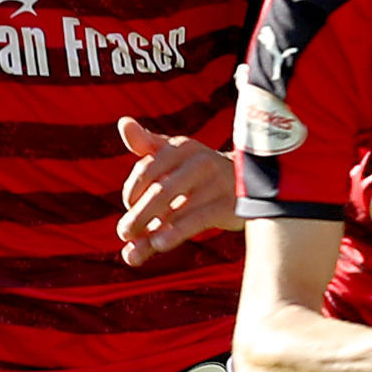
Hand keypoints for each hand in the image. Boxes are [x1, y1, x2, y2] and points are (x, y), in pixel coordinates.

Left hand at [116, 117, 237, 264]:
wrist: (247, 183)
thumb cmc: (198, 171)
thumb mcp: (174, 155)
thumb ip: (145, 143)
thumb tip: (123, 121)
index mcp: (182, 147)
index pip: (147, 168)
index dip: (131, 191)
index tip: (128, 206)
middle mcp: (200, 162)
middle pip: (160, 191)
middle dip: (137, 215)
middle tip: (123, 232)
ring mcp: (216, 184)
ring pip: (176, 209)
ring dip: (152, 230)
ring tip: (134, 249)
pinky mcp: (228, 206)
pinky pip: (197, 221)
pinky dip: (174, 234)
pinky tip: (158, 244)